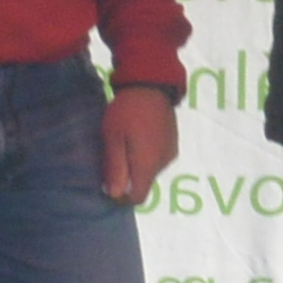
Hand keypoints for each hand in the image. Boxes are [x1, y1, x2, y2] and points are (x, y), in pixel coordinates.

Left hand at [100, 85, 177, 202]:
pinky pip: (157, 159)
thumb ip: (115, 167)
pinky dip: (146, 156)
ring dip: (137, 166)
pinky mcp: (173, 143)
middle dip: (128, 179)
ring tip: (125, 144)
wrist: (151, 84)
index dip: (122, 197)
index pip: (138, 198)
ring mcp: (170, 153)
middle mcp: (162, 164)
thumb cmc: (127, 111)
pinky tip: (138, 137)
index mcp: (148, 165)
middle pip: (144, 184)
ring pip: (150, 172)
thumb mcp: (113, 138)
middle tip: (113, 157)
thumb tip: (114, 195)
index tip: (109, 184)